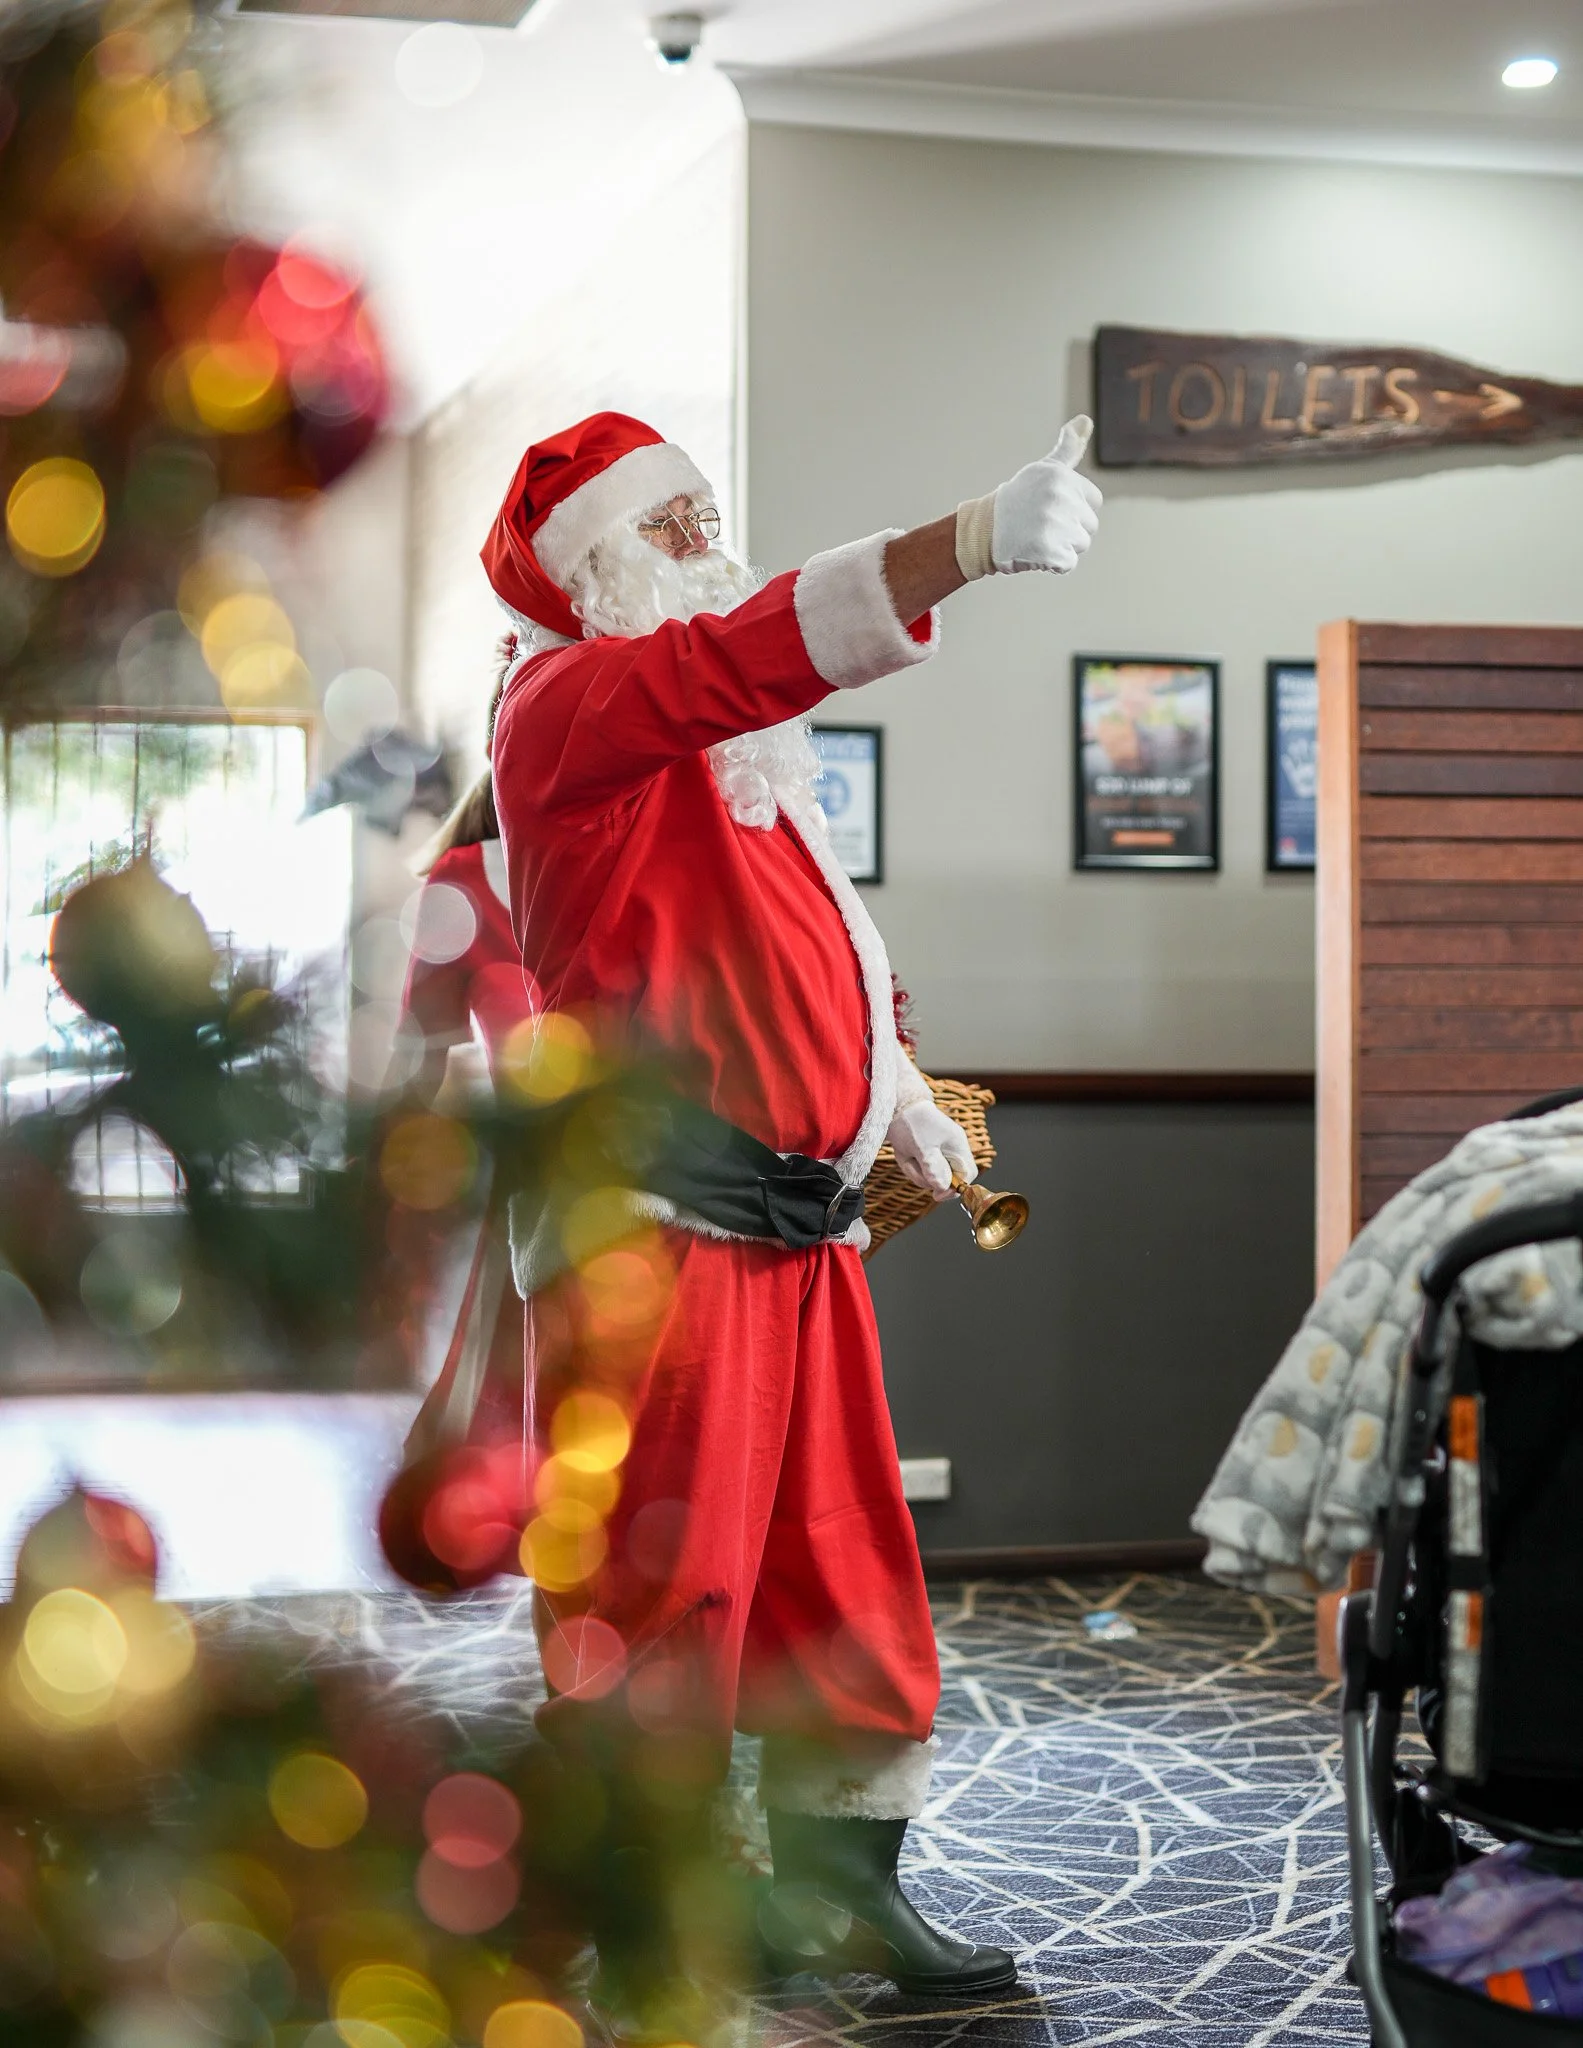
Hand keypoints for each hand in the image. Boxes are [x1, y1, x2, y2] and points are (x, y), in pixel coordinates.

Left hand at [887, 1099, 977, 1200]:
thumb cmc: (911, 1121)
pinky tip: (903, 1154)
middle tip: (912, 1164)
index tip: (936, 1195)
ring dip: (915, 1170)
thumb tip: (943, 1187)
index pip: (967, 1175)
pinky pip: (920, 1169)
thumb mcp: (921, 1146)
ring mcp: (938, 1152)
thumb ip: (933, 1167)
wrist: (895, 1104)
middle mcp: (951, 1150)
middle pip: (946, 1179)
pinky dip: (910, 1165)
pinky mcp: (925, 1153)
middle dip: (927, 1177)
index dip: (955, 1189)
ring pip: (930, 1176)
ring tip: (905, 1155)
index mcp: (957, 1145)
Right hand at [991, 416, 1101, 573]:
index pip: (1094, 501)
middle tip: (1040, 523)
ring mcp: (1054, 525)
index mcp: (1062, 477)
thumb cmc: (1018, 500)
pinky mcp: (1048, 551)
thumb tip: (1086, 419)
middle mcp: (1059, 497)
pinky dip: (1053, 564)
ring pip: (1080, 545)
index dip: (1075, 508)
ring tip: (1036, 537)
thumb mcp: (1044, 470)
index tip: (1050, 507)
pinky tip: (1035, 552)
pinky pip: (1067, 564)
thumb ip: (1069, 449)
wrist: (983, 531)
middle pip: (1089, 526)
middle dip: (1069, 529)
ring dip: (1062, 547)